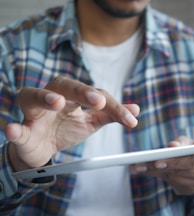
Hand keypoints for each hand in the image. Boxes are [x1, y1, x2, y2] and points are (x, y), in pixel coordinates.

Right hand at [6, 76, 139, 170]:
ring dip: (45, 98)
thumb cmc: (67, 129)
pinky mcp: (22, 130)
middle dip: (82, 91)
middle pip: (65, 86)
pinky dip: (15, 129)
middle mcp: (53, 98)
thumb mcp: (92, 122)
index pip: (96, 95)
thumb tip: (136, 110)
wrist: (44, 149)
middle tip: (98, 101)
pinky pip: (16, 128)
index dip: (114, 107)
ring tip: (56, 102)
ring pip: (33, 97)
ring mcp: (35, 113)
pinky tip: (14, 129)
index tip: (130, 120)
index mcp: (72, 96)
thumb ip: (112, 114)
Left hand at [130, 136, 193, 194]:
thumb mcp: (188, 142)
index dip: (174, 162)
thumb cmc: (193, 149)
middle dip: (158, 168)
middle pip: (179, 172)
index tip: (156, 162)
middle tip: (139, 165)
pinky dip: (161, 177)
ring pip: (174, 179)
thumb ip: (180, 142)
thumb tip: (171, 145)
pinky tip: (149, 171)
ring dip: (155, 173)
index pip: (190, 161)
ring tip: (139, 167)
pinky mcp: (191, 191)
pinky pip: (173, 185)